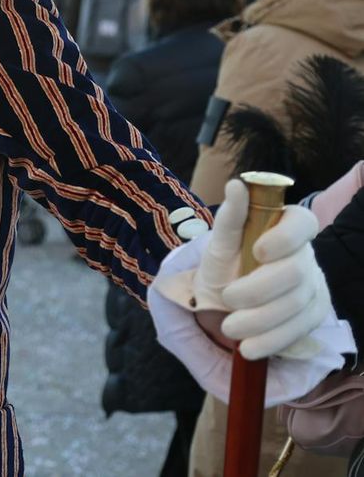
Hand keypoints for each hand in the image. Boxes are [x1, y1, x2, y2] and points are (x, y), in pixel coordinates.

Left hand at [199, 179, 330, 359]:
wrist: (225, 299)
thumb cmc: (225, 265)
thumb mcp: (219, 244)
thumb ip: (230, 218)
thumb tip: (236, 185)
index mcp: (286, 229)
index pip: (303, 224)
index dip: (285, 237)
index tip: (257, 250)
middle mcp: (305, 256)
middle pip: (296, 272)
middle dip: (260, 289)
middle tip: (228, 299)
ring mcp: (313, 287)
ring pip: (297, 305)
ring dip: (261, 321)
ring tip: (230, 329)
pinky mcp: (312, 315)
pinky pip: (299, 330)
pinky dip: (272, 341)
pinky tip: (249, 349)